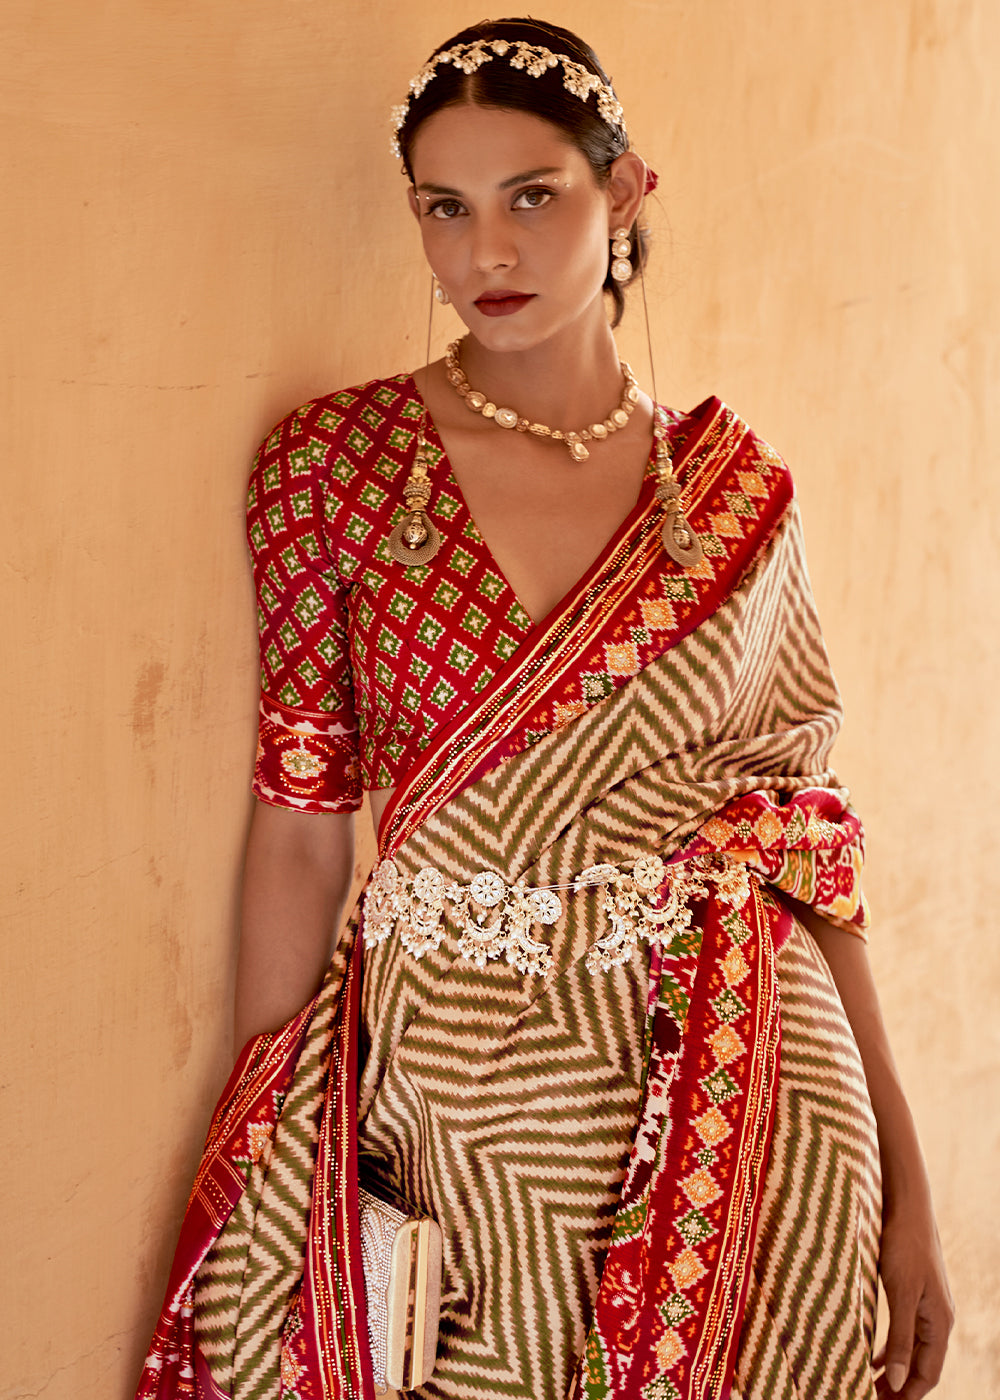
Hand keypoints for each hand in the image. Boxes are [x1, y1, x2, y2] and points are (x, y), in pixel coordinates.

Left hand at [874, 1201, 953, 1397]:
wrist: (907, 1207)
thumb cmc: (904, 1246)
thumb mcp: (900, 1293)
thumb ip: (899, 1337)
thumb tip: (897, 1380)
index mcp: (940, 1323)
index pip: (927, 1373)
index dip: (907, 1394)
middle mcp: (938, 1318)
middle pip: (921, 1365)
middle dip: (900, 1386)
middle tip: (872, 1398)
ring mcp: (927, 1306)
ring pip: (912, 1349)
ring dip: (895, 1369)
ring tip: (871, 1384)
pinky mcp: (914, 1292)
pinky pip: (906, 1331)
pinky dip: (891, 1348)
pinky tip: (874, 1355)